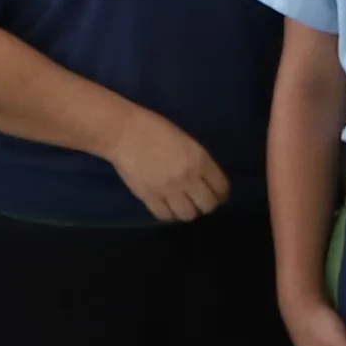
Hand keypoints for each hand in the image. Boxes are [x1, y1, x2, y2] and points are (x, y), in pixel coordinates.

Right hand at [105, 117, 229, 221]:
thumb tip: (205, 179)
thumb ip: (198, 162)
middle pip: (207, 205)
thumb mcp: (187, 142)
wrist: (124, 133)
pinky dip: (169, 214)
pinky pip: (165, 216)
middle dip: (206, 205)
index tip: (217, 195)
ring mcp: (168, 190)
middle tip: (200, 201)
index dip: (221, 194)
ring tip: (183, 205)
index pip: (221, 187)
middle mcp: (188, 178)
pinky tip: (167, 207)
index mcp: (200, 161)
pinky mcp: (149, 197)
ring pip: (188, 215)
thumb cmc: (155, 129)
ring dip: (188, 211)